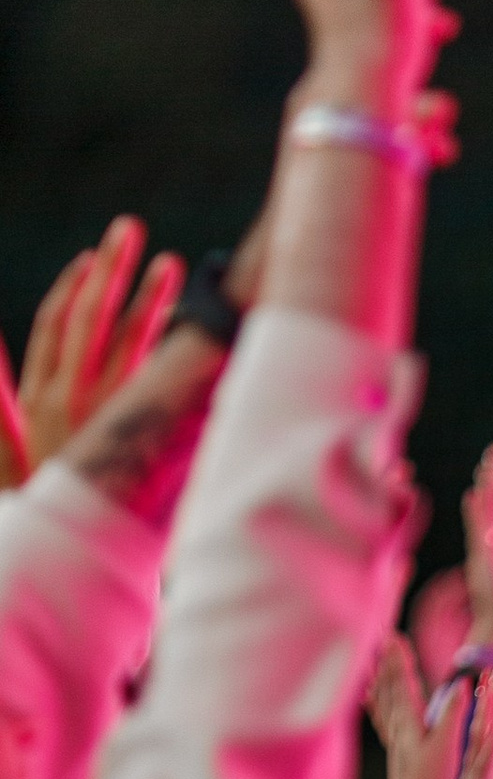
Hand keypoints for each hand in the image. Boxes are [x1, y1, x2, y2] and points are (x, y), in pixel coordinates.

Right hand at [0, 221, 183, 487]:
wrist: (59, 548)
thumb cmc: (43, 506)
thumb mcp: (14, 456)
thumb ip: (4, 410)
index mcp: (36, 397)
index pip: (52, 325)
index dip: (71, 288)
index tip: (88, 261)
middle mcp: (65, 395)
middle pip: (87, 316)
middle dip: (108, 269)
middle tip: (128, 229)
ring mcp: (98, 409)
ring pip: (122, 337)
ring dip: (145, 295)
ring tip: (169, 262)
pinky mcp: (127, 426)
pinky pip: (150, 376)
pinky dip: (166, 343)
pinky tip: (189, 322)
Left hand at [367, 629, 466, 778]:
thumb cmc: (429, 778)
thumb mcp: (448, 744)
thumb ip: (453, 712)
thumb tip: (462, 684)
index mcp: (410, 718)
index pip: (403, 679)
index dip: (400, 656)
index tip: (395, 634)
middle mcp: (397, 722)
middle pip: (390, 682)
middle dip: (389, 658)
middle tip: (384, 635)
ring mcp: (394, 733)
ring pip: (384, 697)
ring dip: (381, 675)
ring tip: (375, 658)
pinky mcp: (394, 745)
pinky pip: (381, 716)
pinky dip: (375, 702)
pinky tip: (369, 696)